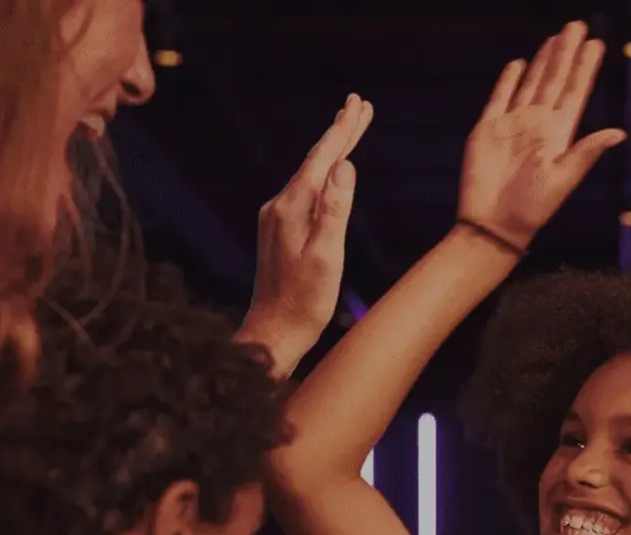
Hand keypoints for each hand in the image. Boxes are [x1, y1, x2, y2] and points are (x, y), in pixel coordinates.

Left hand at [242, 94, 372, 375]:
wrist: (272, 333)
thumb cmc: (304, 303)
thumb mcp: (327, 257)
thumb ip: (335, 210)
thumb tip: (345, 167)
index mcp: (293, 208)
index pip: (322, 159)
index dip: (342, 131)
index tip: (357, 104)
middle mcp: (279, 206)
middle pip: (314, 161)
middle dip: (339, 134)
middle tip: (357, 105)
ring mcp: (275, 218)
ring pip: (309, 175)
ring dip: (331, 153)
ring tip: (349, 132)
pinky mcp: (277, 231)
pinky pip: (303, 193)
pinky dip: (321, 176)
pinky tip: (328, 176)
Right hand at [459, 22, 624, 251]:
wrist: (493, 225)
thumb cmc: (532, 209)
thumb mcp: (564, 180)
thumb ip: (587, 152)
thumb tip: (620, 133)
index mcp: (558, 135)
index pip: (575, 92)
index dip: (586, 68)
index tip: (598, 44)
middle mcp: (538, 126)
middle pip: (555, 80)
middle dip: (566, 53)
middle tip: (577, 26)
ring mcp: (512, 126)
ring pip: (531, 84)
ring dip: (543, 61)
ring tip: (555, 38)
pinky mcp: (487, 130)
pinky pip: (500, 98)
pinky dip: (509, 80)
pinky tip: (519, 64)